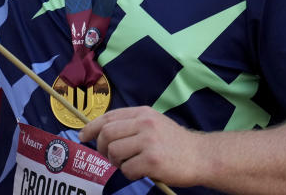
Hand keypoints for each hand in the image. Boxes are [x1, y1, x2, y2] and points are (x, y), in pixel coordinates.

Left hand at [79, 106, 205, 186]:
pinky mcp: (152, 160)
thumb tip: (102, 132)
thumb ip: (131, 124)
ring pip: (114, 152)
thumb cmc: (175, 143)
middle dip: (102, 148)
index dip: (92, 127)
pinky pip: (127, 169)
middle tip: (110, 157)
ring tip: (128, 164)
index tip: (83, 136)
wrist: (202, 156)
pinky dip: (129, 173)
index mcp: (142, 113)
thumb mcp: (154, 123)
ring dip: (116, 162)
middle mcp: (144, 124)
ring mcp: (149, 141)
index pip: (108, 117)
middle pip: (107, 134)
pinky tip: (140, 171)